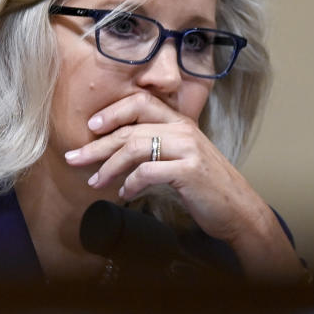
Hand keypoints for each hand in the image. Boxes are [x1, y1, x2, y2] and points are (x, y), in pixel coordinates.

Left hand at [64, 92, 303, 281]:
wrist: (240, 210)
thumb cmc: (208, 188)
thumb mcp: (184, 159)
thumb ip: (160, 148)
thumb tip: (121, 151)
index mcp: (182, 122)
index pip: (140, 102)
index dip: (112, 112)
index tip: (91, 127)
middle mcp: (184, 130)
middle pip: (130, 128)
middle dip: (96, 145)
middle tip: (74, 157)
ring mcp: (188, 149)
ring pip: (134, 147)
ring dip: (108, 166)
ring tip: (94, 182)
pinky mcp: (189, 171)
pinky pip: (148, 172)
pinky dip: (130, 184)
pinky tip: (124, 194)